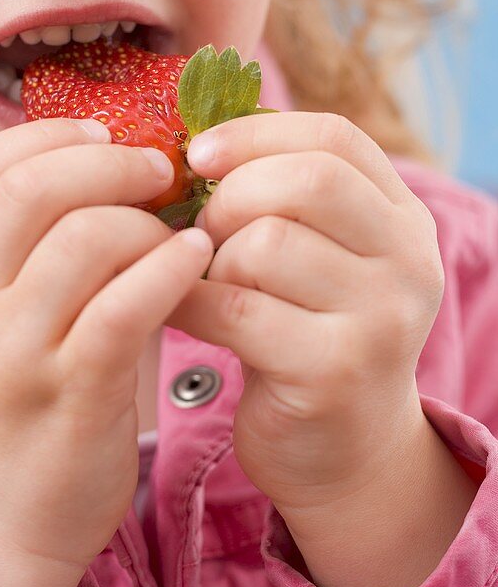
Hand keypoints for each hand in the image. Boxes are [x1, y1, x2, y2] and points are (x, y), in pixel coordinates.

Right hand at [0, 117, 212, 586]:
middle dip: (108, 161)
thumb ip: (40, 243)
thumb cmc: (22, 394)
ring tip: (181, 231)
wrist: (1, 515)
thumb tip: (120, 159)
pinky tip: (195, 259)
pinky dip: (169, 268)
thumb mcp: (3, 312)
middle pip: (32, 188)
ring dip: (149, 220)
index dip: (45, 134)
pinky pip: (124, 306)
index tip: (103, 131)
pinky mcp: (70, 394)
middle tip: (159, 170)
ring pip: (84, 238)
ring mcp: (16, 350)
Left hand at [167, 110, 443, 515]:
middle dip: (231, 195)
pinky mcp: (334, 373)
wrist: (347, 453)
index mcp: (403, 218)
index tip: (201, 153)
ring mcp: (380, 320)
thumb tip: (198, 139)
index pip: (335, 138)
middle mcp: (408, 262)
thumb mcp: (320, 253)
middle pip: (306, 181)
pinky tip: (179, 308)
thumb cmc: (310, 331)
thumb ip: (283, 194)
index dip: (258, 132)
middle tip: (201, 229)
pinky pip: (236, 309)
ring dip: (210, 257)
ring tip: (205, 279)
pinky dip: (189, 300)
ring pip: (265, 243)